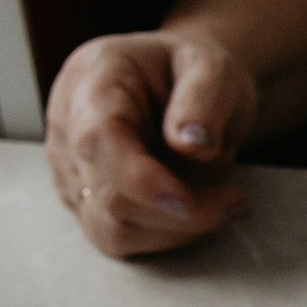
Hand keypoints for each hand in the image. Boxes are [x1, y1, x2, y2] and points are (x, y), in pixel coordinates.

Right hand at [44, 28, 256, 257]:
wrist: (188, 87)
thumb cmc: (197, 73)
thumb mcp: (214, 69)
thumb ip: (203, 99)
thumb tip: (192, 143)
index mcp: (93, 79)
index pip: (97, 141)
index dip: (139, 180)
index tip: (187, 202)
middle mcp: (68, 125)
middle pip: (108, 195)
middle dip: (181, 213)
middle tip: (237, 202)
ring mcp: (70, 166)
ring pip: (109, 229)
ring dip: (174, 231)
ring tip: (221, 204)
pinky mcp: (84, 198)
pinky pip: (119, 237)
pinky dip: (164, 236)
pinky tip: (196, 212)